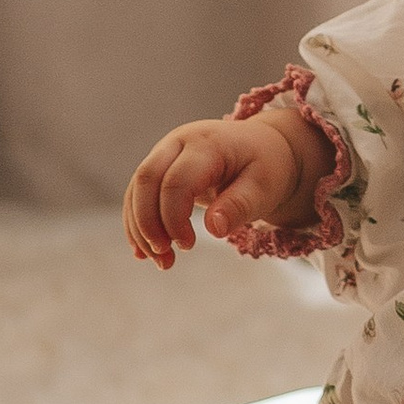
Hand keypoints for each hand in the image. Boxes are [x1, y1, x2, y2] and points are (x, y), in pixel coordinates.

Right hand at [124, 110, 326, 263]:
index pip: (176, 181)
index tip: (188, 246)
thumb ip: (239, 206)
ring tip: (162, 261)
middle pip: (146, 179)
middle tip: (164, 258)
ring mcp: (166, 151)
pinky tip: (145, 251)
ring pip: (137, 188)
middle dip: (147, 223)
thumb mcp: (264, 187)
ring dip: (141, 228)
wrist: (263, 146)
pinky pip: (138, 194)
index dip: (174, 218)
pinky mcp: (161, 166)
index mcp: (207, 143)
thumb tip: (214, 229)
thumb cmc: (266, 166)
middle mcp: (179, 142)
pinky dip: (138, 223)